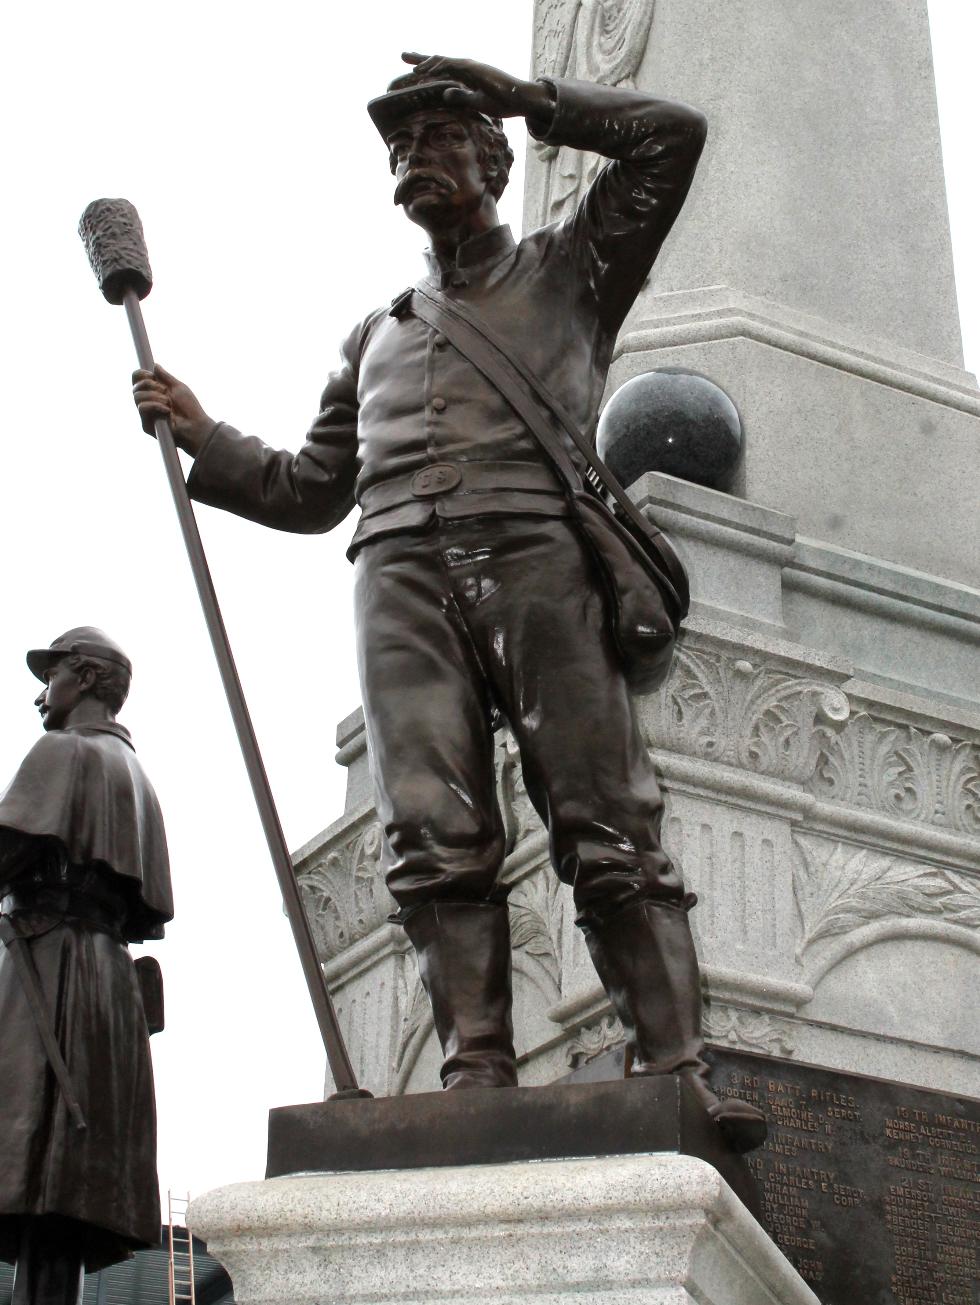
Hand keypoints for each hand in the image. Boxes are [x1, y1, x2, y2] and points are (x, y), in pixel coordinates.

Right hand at [132, 364, 214, 456]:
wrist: (195, 426)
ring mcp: (146, 414)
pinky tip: (167, 411)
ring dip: (155, 396)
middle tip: (165, 390)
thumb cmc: (190, 408)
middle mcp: (148, 402)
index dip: (141, 374)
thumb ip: (165, 377)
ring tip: (168, 402)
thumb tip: (154, 365)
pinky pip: (142, 407)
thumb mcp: (178, 387)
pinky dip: (155, 406)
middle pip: (135, 387)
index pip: (137, 380)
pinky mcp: (146, 424)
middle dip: (150, 384)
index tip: (151, 375)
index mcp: (154, 392)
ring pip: (137, 396)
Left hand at [401, 52, 554, 126]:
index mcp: (467, 75)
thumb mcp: (477, 102)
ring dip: (427, 63)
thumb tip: (445, 94)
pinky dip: (439, 67)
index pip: (444, 69)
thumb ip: (461, 97)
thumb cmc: (502, 102)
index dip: (428, 68)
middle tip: (403, 55)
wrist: (519, 100)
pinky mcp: (475, 69)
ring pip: (444, 61)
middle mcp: (467, 67)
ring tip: (413, 67)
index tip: (413, 70)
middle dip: (421, 58)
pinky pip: (453, 66)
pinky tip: (427, 71)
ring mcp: (471, 67)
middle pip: (440, 60)